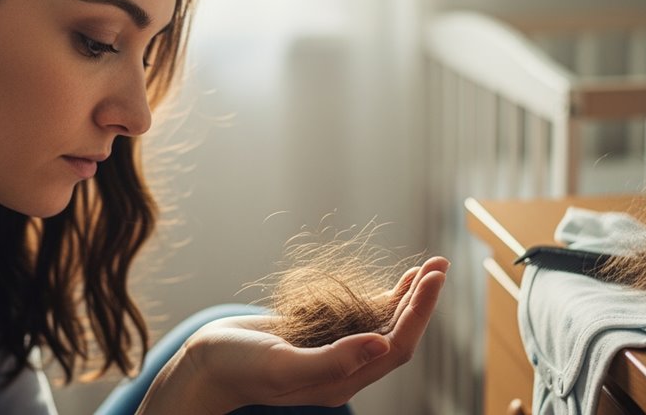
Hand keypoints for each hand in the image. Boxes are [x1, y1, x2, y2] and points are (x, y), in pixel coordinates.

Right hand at [161, 256, 448, 412]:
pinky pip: (361, 317)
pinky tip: (393, 283)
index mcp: (342, 380)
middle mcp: (344, 368)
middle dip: (421, 301)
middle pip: (397, 334)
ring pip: (383, 325)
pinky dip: (380, 298)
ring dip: (406, 297)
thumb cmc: (237, 367)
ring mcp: (333, 352)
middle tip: (440, 266)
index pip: (395, 346)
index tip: (432, 278)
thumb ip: (332, 359)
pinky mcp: (320, 337)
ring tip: (428, 269)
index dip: (418, 313)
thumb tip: (381, 345)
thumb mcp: (282, 365)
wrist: (205, 365)